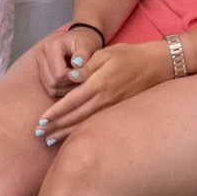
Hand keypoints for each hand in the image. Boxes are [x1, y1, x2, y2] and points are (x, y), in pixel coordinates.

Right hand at [30, 25, 104, 98]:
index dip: (74, 77)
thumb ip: (84, 54)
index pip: (59, 74)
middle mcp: (40, 56)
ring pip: (52, 88)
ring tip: (79, 78)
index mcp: (50, 46)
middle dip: (70, 84)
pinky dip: (64, 89)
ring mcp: (39, 66)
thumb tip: (77, 64)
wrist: (80, 39)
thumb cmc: (85, 41)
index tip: (85, 73)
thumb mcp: (88, 44)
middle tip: (83, 77)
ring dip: (67, 88)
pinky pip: (51, 90)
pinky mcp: (41, 74)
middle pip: (53, 83)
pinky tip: (73, 80)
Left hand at [34, 41, 173, 145]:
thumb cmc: (129, 55)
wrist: (157, 65)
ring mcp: (113, 108)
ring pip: (85, 124)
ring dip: (66, 134)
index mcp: (99, 84)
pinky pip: (97, 125)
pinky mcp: (119, 112)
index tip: (41, 121)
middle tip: (39, 134)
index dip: (55, 113)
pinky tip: (73, 138)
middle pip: (75, 117)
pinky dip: (82, 132)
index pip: (71, 102)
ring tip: (50, 141)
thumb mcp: (106, 54)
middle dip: (56, 126)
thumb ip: (88, 66)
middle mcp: (104, 99)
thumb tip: (70, 77)